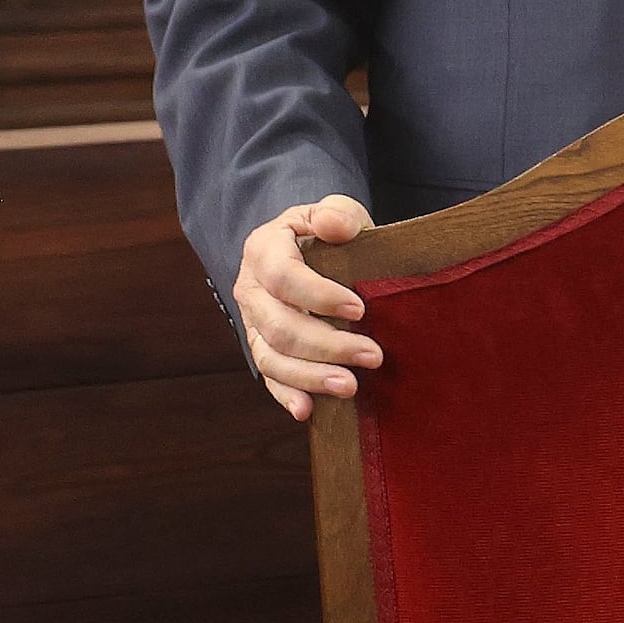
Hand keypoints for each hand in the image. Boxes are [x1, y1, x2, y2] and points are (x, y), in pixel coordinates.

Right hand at [232, 194, 376, 420]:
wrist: (309, 251)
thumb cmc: (328, 232)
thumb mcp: (336, 211)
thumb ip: (337, 214)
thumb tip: (336, 225)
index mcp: (262, 249)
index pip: (283, 276)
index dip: (318, 295)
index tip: (359, 308)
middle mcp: (250, 289)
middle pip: (279, 325)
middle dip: (327, 344)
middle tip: (373, 355)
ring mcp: (253, 323)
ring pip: (272, 357)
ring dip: (310, 376)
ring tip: (350, 387)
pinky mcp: (263, 348)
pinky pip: (269, 377)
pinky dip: (286, 395)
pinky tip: (307, 410)